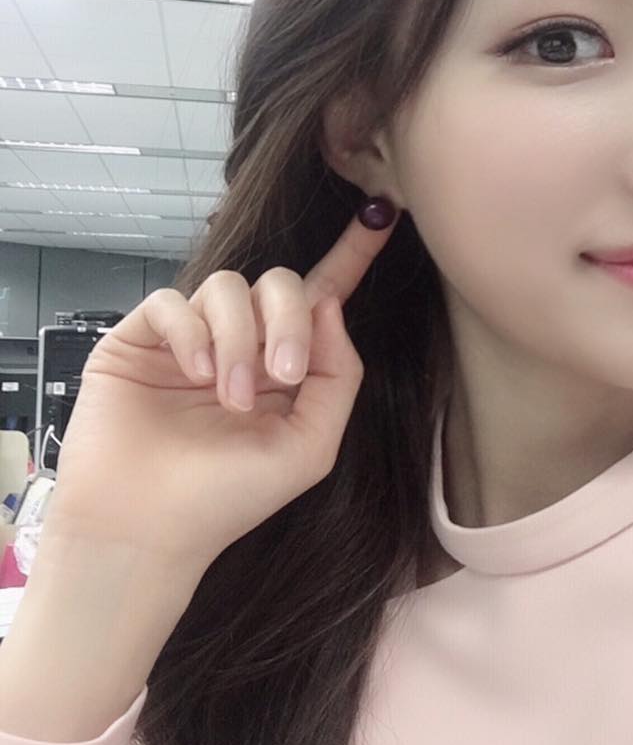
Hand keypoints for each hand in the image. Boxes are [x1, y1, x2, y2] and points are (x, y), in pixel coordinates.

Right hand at [40, 213, 398, 573]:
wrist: (146, 528)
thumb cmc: (226, 499)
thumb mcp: (309, 446)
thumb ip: (338, 375)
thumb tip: (331, 305)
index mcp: (283, 368)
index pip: (320, 300)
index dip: (350, 257)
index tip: (382, 216)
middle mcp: (240, 346)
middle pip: (278, 283)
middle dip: (289, 320)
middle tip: (284, 373)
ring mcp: (188, 341)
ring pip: (225, 287)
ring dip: (237, 338)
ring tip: (227, 395)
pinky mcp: (139, 340)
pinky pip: (172, 301)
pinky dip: (191, 331)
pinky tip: (194, 374)